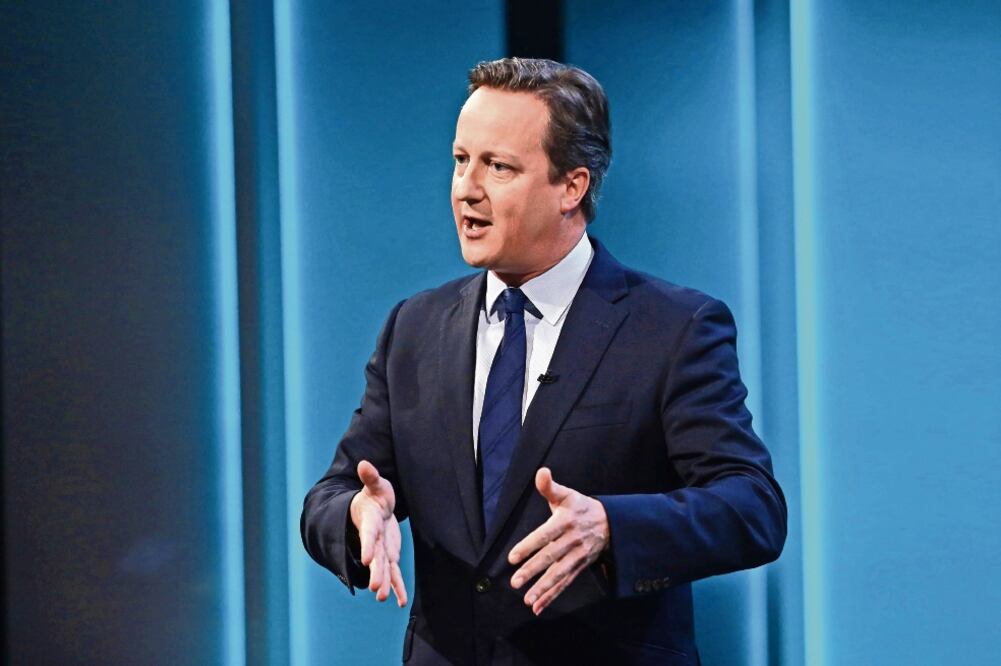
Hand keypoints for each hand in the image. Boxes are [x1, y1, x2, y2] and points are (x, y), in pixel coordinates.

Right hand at [349, 460, 407, 606]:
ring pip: (383, 568)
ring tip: (384, 598)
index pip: (368, 535)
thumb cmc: (374, 496)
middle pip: (375, 557)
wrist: (371, 509)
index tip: (365, 559)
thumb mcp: (375, 485)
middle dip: (375, 572)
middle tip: (375, 588)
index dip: (367, 546)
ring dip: (384, 583)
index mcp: (370, 522)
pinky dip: (397, 586)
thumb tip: (364, 463)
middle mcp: (374, 540)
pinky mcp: (389, 556)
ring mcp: (381, 550)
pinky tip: (400, 601)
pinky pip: (394, 574)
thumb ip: (370, 477)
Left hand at [508, 468, 609, 615]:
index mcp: (566, 521)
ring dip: (544, 588)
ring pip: (559, 574)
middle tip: (515, 582)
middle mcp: (572, 540)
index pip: (545, 535)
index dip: (529, 545)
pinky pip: (566, 583)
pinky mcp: (580, 567)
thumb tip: (540, 472)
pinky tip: (538, 606)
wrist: (612, 522)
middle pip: (551, 557)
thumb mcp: (567, 494)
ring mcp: (578, 556)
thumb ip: (550, 487)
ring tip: (527, 600)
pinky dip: (552, 596)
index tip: (513, 557)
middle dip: (533, 571)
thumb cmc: (581, 507)